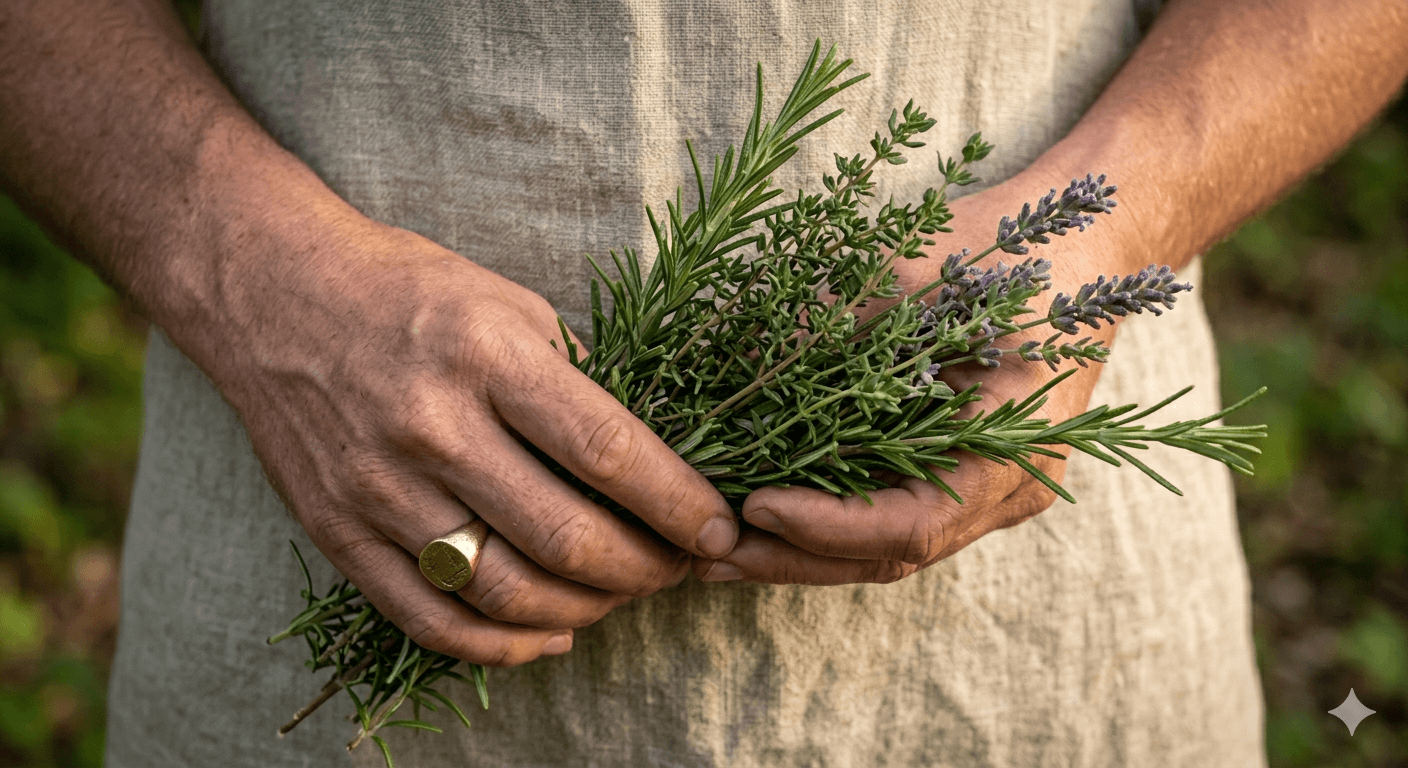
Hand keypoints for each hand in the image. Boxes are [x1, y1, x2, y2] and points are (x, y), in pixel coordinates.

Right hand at [208, 216, 737, 664]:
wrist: (269, 293)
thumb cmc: (406, 290)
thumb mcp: (508, 301)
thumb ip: (576, 378)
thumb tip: (653, 458)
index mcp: (486, 355)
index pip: (607, 451)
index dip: (677, 503)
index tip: (719, 528)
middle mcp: (432, 426)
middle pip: (565, 536)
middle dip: (647, 568)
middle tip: (681, 566)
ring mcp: (379, 488)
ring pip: (505, 593)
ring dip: (587, 609)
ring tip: (623, 593)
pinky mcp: (339, 531)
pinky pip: (430, 619)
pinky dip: (503, 646)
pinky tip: (551, 634)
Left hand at [692, 176, 1123, 584]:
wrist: (1085, 246)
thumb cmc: (1012, 247)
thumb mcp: (918, 271)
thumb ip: (834, 318)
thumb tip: (730, 356)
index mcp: (1016, 442)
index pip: (911, 521)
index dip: (825, 524)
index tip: (753, 503)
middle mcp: (1008, 486)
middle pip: (891, 554)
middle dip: (795, 557)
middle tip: (708, 554)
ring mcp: (989, 489)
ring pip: (887, 547)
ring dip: (801, 551)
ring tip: (717, 548)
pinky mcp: (963, 475)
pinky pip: (890, 515)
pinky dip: (826, 521)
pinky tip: (763, 517)